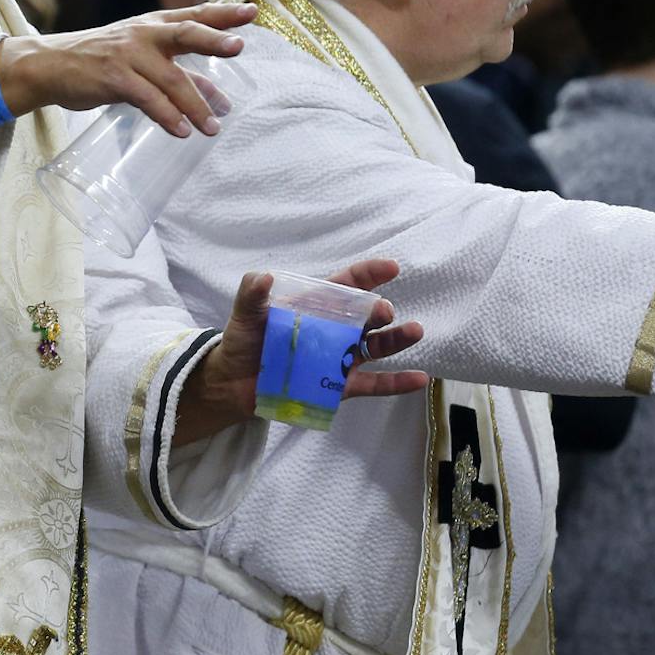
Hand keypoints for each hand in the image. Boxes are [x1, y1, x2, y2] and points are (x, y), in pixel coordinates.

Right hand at [0, 2, 256, 136]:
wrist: (49, 65)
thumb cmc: (99, 61)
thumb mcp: (140, 58)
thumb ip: (179, 73)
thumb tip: (218, 97)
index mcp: (153, 25)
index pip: (194, 15)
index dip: (223, 14)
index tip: (252, 12)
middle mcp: (143, 34)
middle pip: (185, 33)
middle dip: (214, 39)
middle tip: (239, 46)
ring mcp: (128, 55)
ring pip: (171, 79)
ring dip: (196, 105)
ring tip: (213, 127)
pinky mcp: (114, 78)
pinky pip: (148, 99)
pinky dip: (167, 116)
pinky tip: (182, 131)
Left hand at [176, 258, 427, 444]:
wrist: (233, 384)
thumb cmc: (244, 342)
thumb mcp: (244, 315)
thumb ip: (251, 294)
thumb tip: (263, 276)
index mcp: (315, 306)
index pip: (345, 286)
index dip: (367, 275)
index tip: (390, 267)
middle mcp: (334, 329)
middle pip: (364, 316)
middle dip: (378, 311)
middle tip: (384, 312)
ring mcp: (340, 358)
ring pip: (375, 347)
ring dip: (396, 340)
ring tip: (415, 331)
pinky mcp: (340, 387)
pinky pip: (373, 385)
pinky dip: (396, 383)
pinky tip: (420, 378)